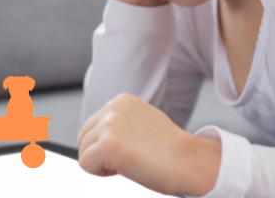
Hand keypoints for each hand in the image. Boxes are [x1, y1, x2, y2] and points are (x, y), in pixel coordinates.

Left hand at [77, 93, 220, 195]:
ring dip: (102, 164)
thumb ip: (120, 122)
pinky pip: (85, 164)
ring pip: (83, 152)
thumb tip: (98, 134)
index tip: (133, 148)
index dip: (109, 144)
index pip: (93, 126)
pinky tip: (124, 169)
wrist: (190, 161)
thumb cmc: (170, 150)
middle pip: (84, 138)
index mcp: (121, 100)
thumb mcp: (142, 123)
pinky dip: (100, 173)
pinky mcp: (108, 145)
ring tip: (130, 162)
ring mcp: (110, 124)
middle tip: (130, 158)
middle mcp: (113, 107)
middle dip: (100, 153)